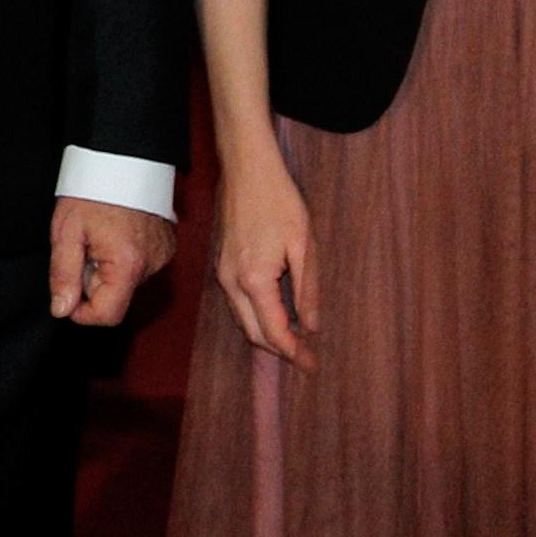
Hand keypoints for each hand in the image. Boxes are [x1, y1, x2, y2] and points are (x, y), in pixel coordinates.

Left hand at [47, 194, 169, 327]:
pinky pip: (140, 265)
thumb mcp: (66, 232)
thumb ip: (63, 274)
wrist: (123, 158)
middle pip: (117, 297)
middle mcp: (152, 265)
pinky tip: (114, 232)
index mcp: (127, 265)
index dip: (82, 313)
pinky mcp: (167, 246)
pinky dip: (123, 257)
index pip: (108, 315)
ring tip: (99, 235)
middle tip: (82, 248)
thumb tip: (61, 310)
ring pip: (127, 281)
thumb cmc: (92, 191)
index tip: (67, 295)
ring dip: (108, 268)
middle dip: (93, 281)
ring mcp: (163, 256)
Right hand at [211, 146, 315, 366]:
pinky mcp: (222, 264)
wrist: (246, 169)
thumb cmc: (279, 201)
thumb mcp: (305, 246)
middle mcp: (231, 281)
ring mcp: (222, 272)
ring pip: (243, 319)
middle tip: (308, 359)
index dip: (294, 353)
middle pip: (253, 332)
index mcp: (253, 279)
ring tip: (296, 341)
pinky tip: (277, 315)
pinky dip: (256, 317)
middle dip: (279, 350)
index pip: (273, 331)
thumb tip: (312, 326)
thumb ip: (307, 290)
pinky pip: (237, 303)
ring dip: (267, 334)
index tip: (314, 367)